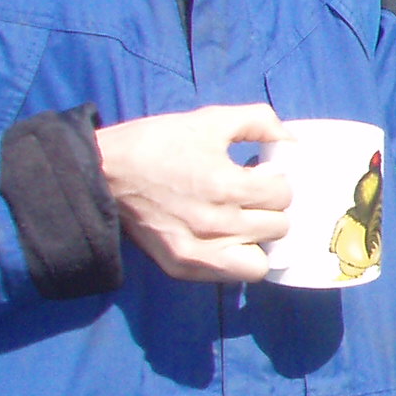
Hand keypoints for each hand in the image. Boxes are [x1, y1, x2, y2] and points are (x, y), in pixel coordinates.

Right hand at [95, 104, 290, 283]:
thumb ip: (259, 122)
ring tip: (242, 224)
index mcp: (227, 186)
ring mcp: (199, 252)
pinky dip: (234, 260)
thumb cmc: (158, 143)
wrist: (104, 172)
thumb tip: (291, 142)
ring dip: (257, 241)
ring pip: (259, 263)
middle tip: (252, 199)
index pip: (282, 195)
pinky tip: (223, 240)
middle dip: (270, 210)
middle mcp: (217, 225)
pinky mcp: (182, 267)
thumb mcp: (209, 119)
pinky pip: (229, 276)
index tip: (259, 177)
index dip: (275, 182)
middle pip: (277, 228)